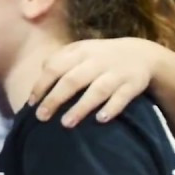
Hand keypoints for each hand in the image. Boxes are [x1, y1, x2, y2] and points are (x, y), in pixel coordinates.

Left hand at [28, 37, 161, 127]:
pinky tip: (100, 119)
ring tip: (66, 123)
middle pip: (73, 80)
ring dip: (81, 107)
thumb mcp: (81, 50)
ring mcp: (116, 73)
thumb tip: (39, 76)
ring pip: (97, 90)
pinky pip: (122, 97)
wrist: (142, 54)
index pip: (56, 67)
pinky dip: (112, 108)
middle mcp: (98, 61)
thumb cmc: (101, 57)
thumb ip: (59, 59)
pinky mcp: (133, 84)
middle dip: (55, 99)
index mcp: (81, 52)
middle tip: (41, 117)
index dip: (42, 85)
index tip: (32, 103)